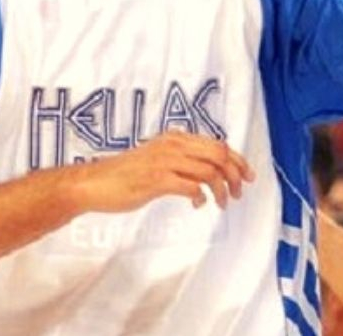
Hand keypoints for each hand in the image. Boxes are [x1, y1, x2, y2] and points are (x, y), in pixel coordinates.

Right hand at [73, 131, 254, 211]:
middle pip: (219, 155)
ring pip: (209, 171)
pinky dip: (200, 197)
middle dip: (235, 174)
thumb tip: (207, 172)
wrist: (94, 183)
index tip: (248, 175)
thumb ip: (180, 160)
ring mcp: (165, 161)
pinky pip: (191, 187)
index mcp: (175, 138)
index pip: (217, 144)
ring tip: (221, 203)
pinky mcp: (156, 180)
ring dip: (221, 189)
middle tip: (238, 193)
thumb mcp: (157, 159)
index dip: (237, 160)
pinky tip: (197, 205)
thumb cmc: (124, 174)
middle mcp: (172, 145)